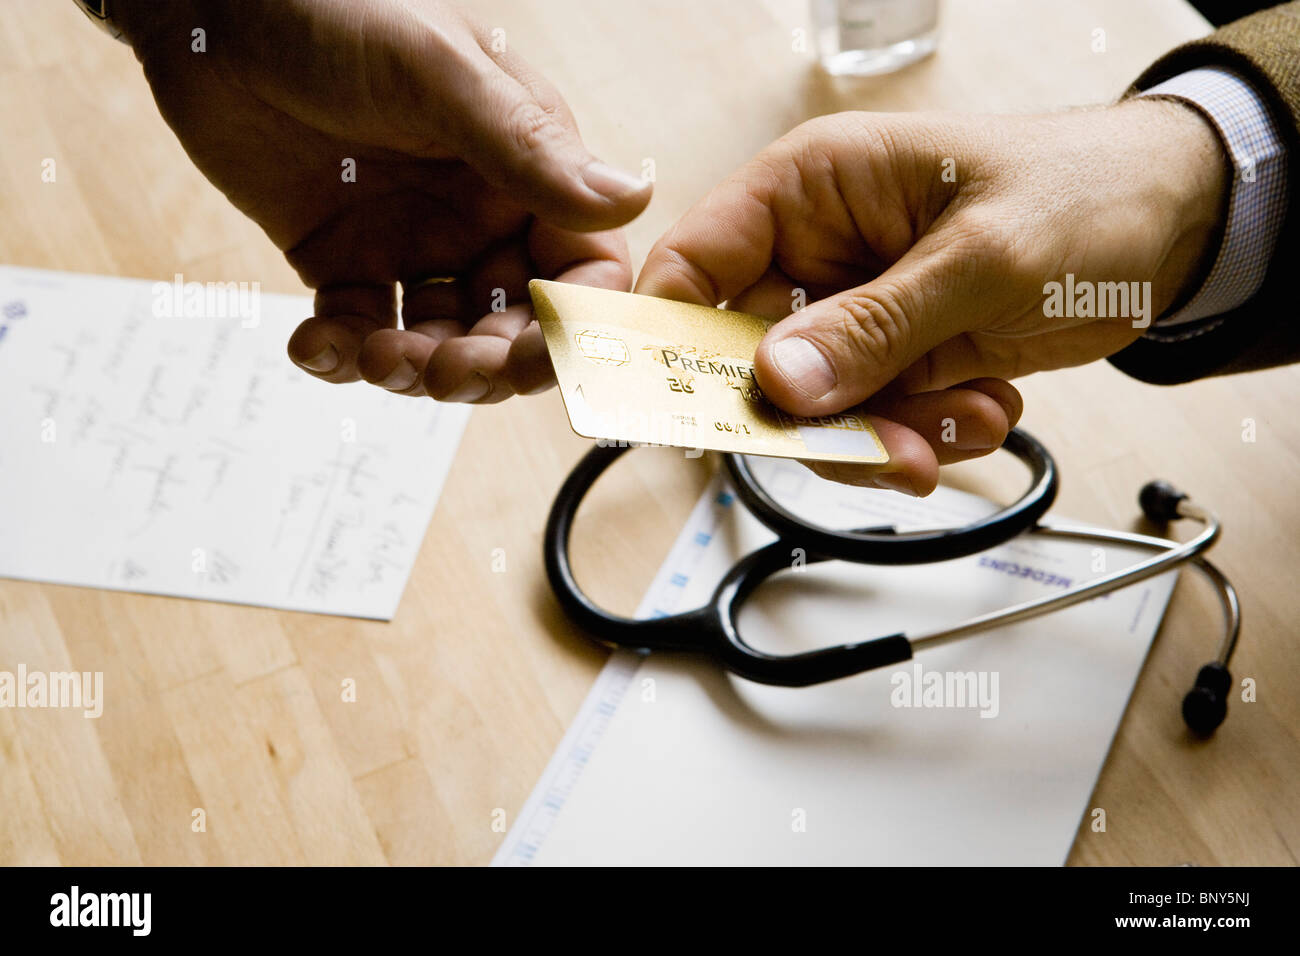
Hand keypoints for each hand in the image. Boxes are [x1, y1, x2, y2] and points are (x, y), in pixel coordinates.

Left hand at [118, 0, 650, 400]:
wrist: (210, 8)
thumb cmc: (334, 9)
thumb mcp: (439, 74)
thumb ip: (529, 148)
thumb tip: (633, 197)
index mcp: (527, 170)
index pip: (583, 271)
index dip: (576, 325)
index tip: (543, 354)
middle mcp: (481, 215)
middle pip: (517, 326)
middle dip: (489, 364)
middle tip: (445, 371)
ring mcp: (414, 243)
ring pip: (443, 343)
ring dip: (416, 370)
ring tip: (372, 355)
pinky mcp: (345, 260)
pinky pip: (361, 330)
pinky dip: (341, 353)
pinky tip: (314, 342)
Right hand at [636, 100, 1225, 492]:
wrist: (1174, 225)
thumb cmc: (1084, 193)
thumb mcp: (982, 259)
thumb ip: (876, 325)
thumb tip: (779, 383)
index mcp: (811, 189)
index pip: (693, 264)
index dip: (666, 339)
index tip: (670, 413)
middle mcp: (818, 252)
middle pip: (749, 361)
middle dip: (814, 417)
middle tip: (882, 448)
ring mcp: (856, 312)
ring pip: (816, 408)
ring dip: (886, 435)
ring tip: (965, 420)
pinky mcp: (895, 358)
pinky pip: (873, 423)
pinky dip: (926, 435)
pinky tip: (986, 405)